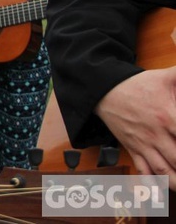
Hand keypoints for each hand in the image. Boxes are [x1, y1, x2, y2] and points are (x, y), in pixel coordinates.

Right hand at [95, 68, 175, 189]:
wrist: (103, 91)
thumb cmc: (136, 84)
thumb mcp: (165, 76)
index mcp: (168, 116)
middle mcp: (157, 135)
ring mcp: (144, 144)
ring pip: (165, 172)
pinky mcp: (134, 150)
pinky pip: (144, 172)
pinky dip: (153, 187)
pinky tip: (161, 197)